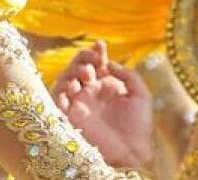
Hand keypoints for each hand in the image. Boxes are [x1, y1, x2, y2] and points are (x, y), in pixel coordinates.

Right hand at [52, 41, 153, 168]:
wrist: (131, 153)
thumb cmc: (138, 126)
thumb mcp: (141, 96)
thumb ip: (130, 75)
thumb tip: (110, 63)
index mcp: (105, 86)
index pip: (96, 63)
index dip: (96, 52)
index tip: (100, 45)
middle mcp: (89, 92)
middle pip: (78, 67)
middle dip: (82, 59)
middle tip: (92, 60)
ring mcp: (78, 103)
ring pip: (65, 79)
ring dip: (71, 73)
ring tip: (86, 75)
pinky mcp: (69, 116)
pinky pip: (56, 100)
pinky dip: (60, 92)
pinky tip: (72, 89)